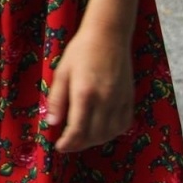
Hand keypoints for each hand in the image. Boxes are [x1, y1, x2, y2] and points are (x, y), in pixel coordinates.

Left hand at [45, 26, 134, 152]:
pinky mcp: (130, 97)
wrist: (108, 36)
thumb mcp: (62, 73)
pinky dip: (112, 132)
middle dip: (80, 144)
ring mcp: (120, 100)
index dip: (68, 143)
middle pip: (95, 135)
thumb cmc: (81, 52)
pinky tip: (101, 130)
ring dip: (96, 140)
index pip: (78, 130)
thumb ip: (57, 100)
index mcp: (85, 94)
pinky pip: (124, 123)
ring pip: (110, 132)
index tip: (59, 147)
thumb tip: (52, 123)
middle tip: (68, 144)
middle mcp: (105, 100)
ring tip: (82, 139)